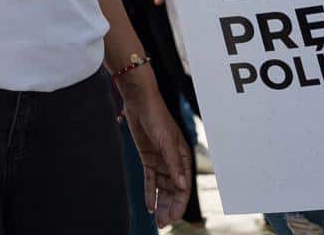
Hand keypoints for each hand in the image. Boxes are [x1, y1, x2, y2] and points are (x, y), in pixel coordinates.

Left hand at [120, 73, 191, 226]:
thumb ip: (174, 164)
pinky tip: (149, 205)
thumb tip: (181, 186)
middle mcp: (173, 162)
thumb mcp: (166, 141)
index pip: (183, 187)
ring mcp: (160, 160)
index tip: (173, 218)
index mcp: (183, 158)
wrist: (140, 101)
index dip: (179, 204)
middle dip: (170, 208)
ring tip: (157, 219)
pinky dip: (150, 192)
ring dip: (160, 203)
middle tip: (163, 224)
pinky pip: (150, 179)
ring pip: (162, 188)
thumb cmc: (157, 117)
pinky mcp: (148, 157)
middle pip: (173, 191)